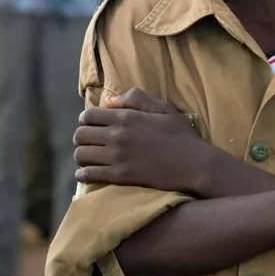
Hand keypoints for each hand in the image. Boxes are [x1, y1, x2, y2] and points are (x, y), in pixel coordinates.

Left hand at [73, 88, 208, 194]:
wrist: (194, 165)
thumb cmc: (180, 135)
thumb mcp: (162, 108)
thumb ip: (136, 98)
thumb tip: (109, 101)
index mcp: (125, 117)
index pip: (88, 115)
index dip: (86, 119)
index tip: (91, 124)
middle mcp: (117, 136)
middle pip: (81, 135)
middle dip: (82, 137)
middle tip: (89, 142)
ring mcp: (117, 157)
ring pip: (81, 155)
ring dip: (81, 155)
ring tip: (88, 158)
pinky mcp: (120, 176)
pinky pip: (90, 175)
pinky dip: (83, 174)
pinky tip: (85, 174)